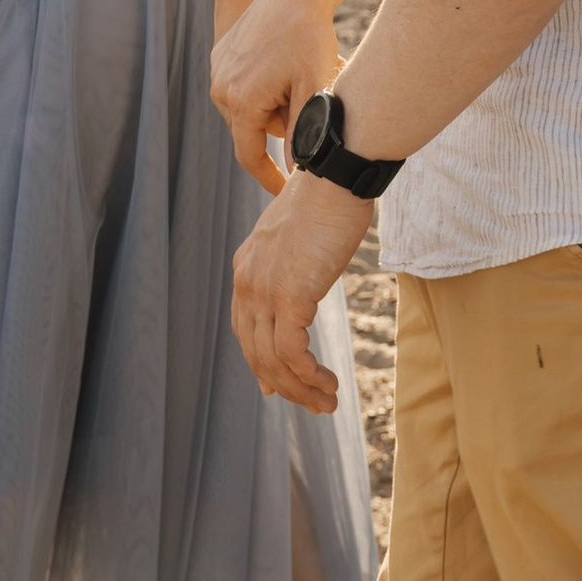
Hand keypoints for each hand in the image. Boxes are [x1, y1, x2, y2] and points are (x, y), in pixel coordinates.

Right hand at [211, 0, 342, 194]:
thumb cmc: (309, 39)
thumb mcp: (314, 91)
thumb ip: (306, 136)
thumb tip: (303, 174)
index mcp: (241, 101)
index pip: (251, 155)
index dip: (270, 178)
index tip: (286, 192)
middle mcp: (221, 89)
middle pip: (254, 129)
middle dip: (283, 124)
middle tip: (311, 96)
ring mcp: (217, 71)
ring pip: (251, 108)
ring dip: (276, 103)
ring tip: (300, 74)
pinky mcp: (220, 56)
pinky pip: (244, 86)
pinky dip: (266, 85)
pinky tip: (284, 61)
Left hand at [230, 168, 370, 413]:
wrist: (335, 176)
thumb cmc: (328, 200)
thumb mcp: (298, 239)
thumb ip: (291, 266)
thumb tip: (300, 290)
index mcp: (246, 267)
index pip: (245, 328)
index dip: (261, 363)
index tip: (279, 386)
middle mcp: (247, 280)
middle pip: (255, 351)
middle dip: (285, 384)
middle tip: (315, 404)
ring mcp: (264, 289)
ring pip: (273, 360)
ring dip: (302, 388)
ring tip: (328, 403)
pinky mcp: (289, 295)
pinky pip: (292, 353)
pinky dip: (309, 376)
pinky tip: (329, 384)